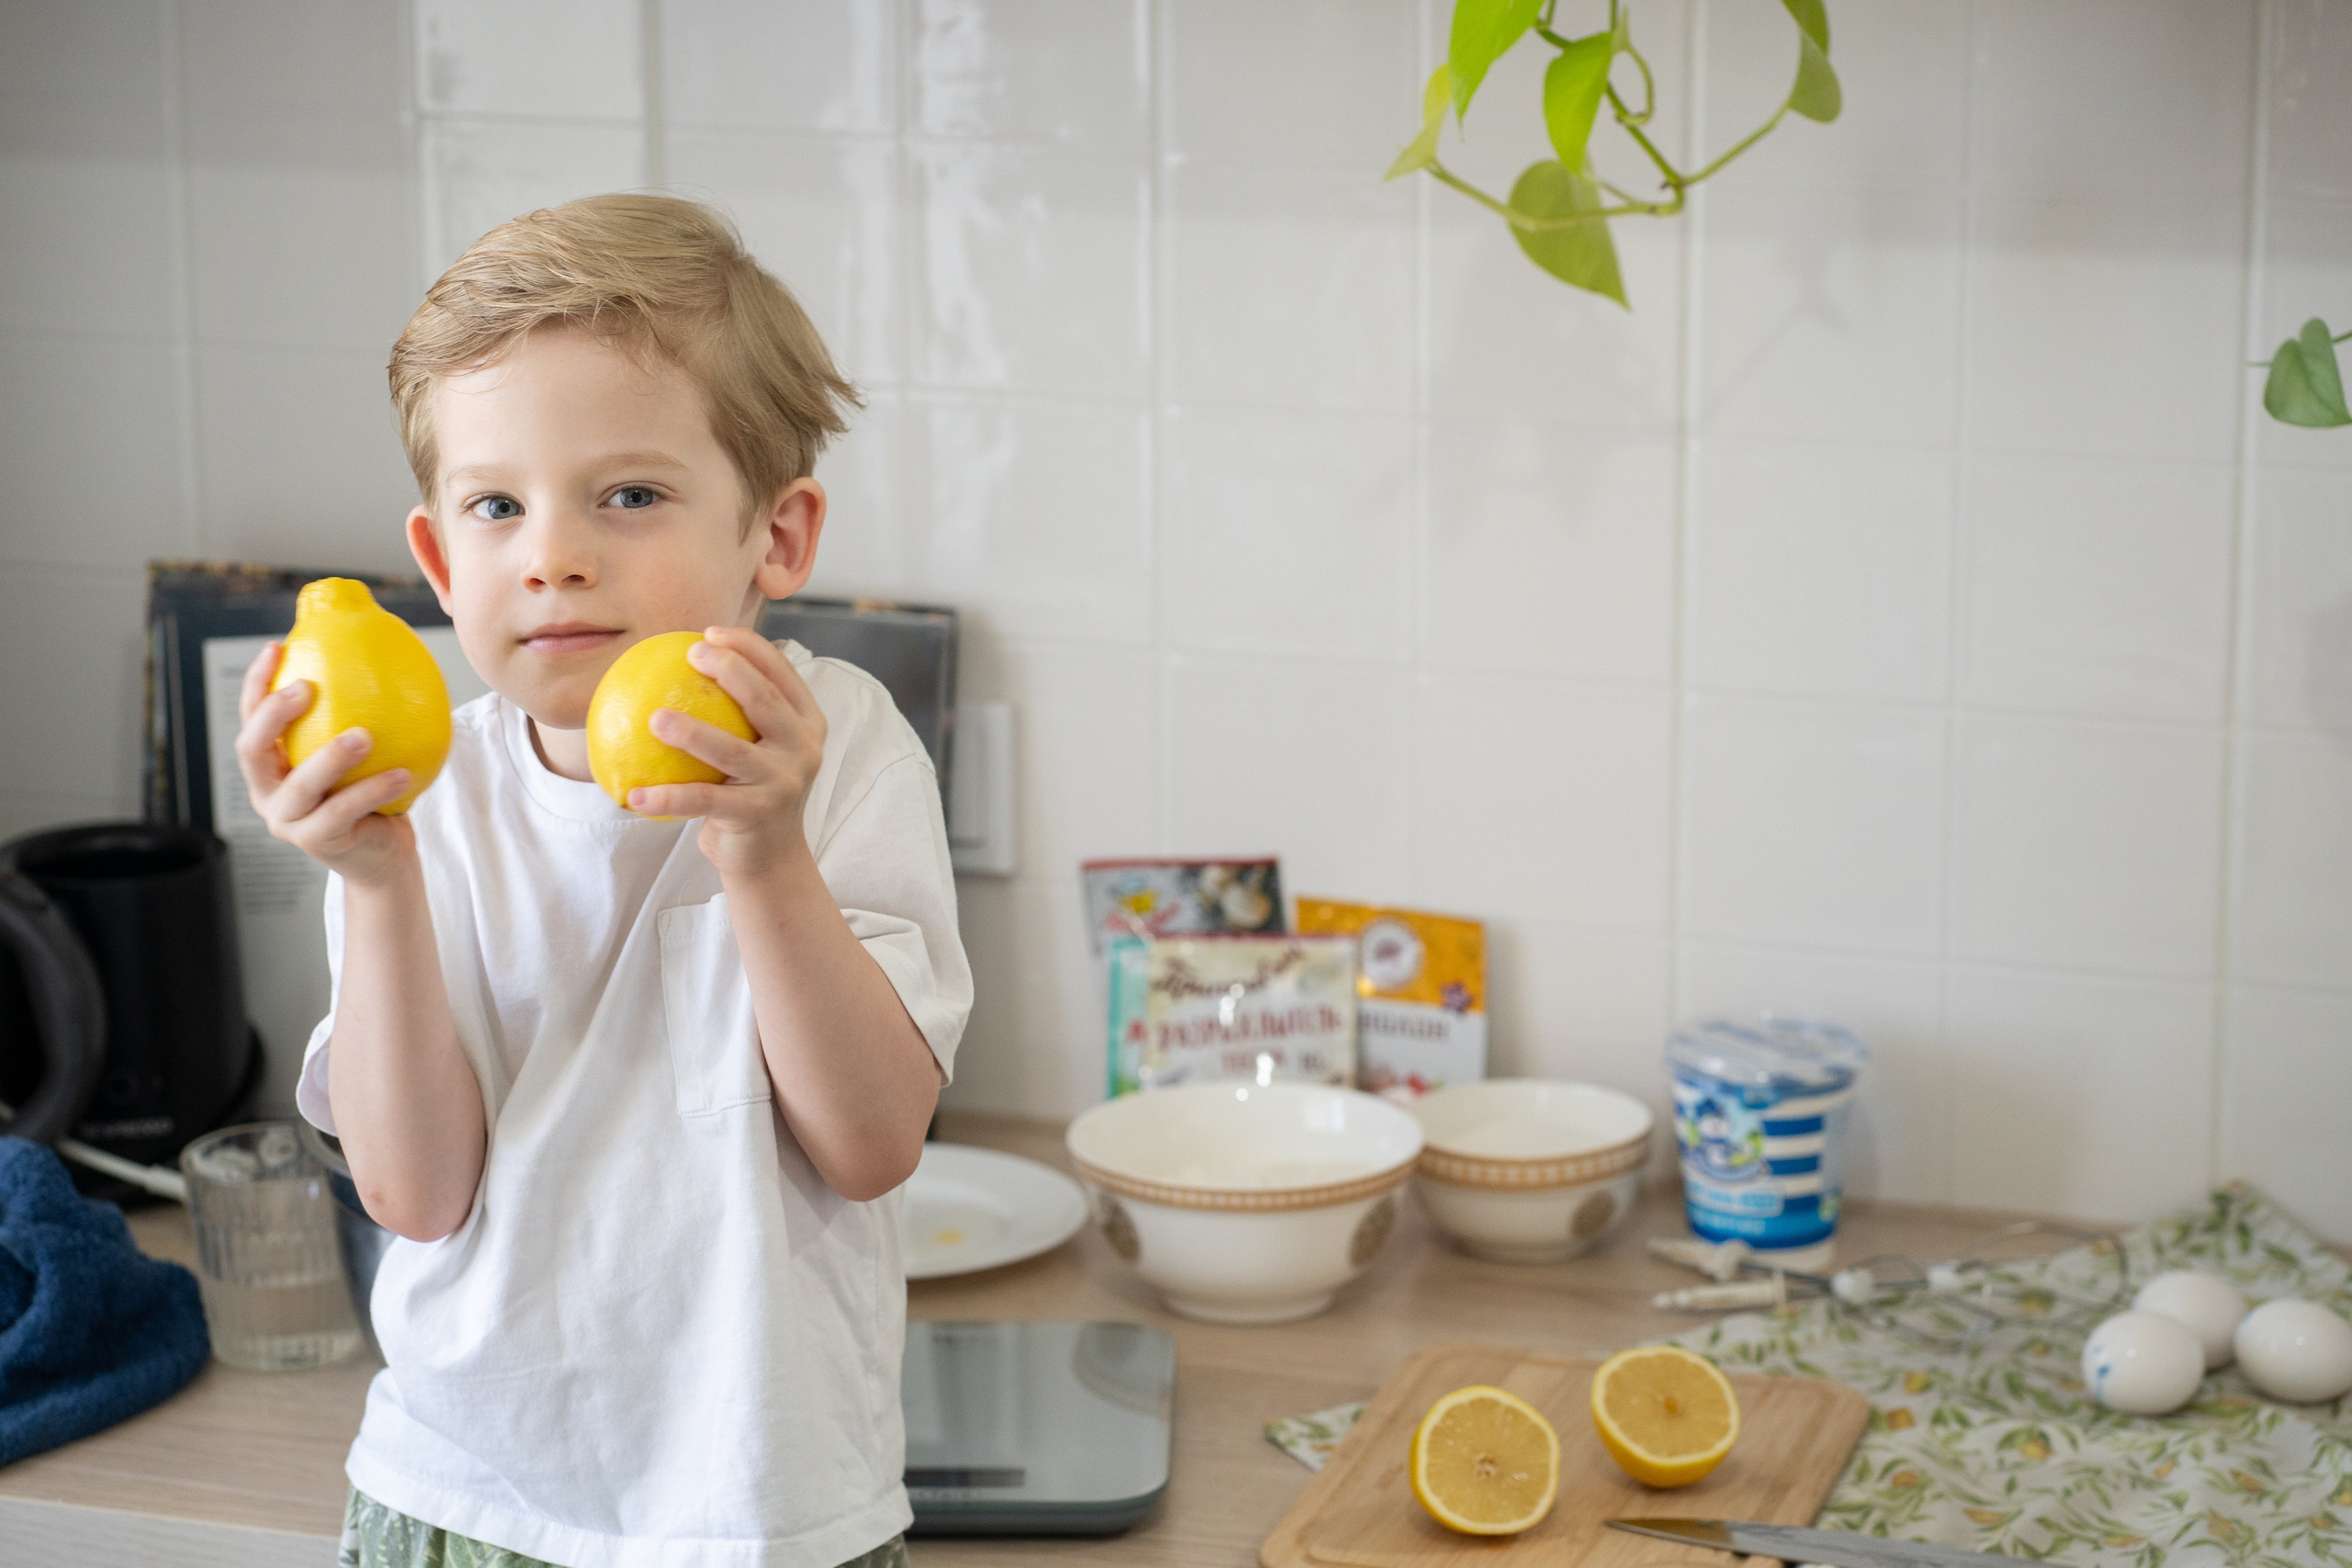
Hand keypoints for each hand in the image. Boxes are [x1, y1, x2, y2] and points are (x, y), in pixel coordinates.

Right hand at [233, 641, 414, 885]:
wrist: (383, 853)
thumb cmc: (372, 790)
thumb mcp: (362, 749)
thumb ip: (359, 709)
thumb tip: (380, 643)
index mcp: (270, 763)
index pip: (251, 717)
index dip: (256, 683)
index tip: (278, 646)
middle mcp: (268, 791)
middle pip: (251, 751)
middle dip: (272, 715)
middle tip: (308, 687)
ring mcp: (288, 821)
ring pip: (299, 786)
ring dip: (330, 757)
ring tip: (364, 735)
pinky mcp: (316, 843)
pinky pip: (342, 812)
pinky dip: (372, 790)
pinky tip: (402, 772)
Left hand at [628, 626, 826, 875]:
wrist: (769, 857)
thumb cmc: (749, 789)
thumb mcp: (755, 745)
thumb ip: (734, 709)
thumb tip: (669, 662)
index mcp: (807, 722)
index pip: (782, 671)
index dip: (749, 646)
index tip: (708, 632)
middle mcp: (803, 748)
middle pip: (766, 700)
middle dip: (731, 670)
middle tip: (690, 653)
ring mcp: (783, 782)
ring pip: (733, 750)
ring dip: (692, 733)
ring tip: (655, 719)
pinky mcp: (758, 815)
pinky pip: (704, 801)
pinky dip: (666, 798)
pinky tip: (632, 794)